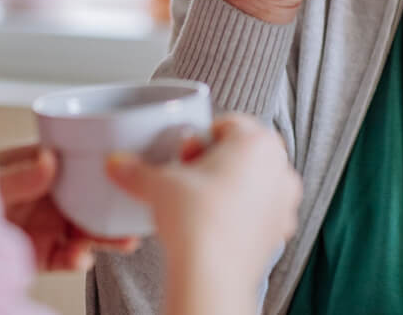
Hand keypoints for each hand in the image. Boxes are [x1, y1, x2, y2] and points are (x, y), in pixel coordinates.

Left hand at [0, 144, 138, 271]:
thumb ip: (19, 176)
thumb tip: (48, 161)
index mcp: (37, 167)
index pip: (75, 160)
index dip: (100, 163)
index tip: (121, 167)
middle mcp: (47, 195)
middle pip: (89, 197)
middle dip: (113, 204)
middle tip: (134, 209)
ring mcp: (46, 225)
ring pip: (86, 229)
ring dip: (106, 235)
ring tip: (125, 241)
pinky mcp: (42, 253)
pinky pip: (68, 257)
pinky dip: (79, 260)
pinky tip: (81, 258)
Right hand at [106, 115, 300, 312]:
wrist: (211, 277)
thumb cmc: (197, 223)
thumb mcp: (159, 184)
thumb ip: (136, 169)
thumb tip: (118, 163)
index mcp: (258, 142)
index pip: (226, 124)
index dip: (198, 139)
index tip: (183, 156)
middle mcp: (280, 168)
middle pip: (243, 151)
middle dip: (215, 162)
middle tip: (188, 179)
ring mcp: (284, 202)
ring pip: (254, 181)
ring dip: (229, 187)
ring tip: (199, 204)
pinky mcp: (279, 231)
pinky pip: (259, 211)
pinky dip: (239, 214)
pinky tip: (214, 225)